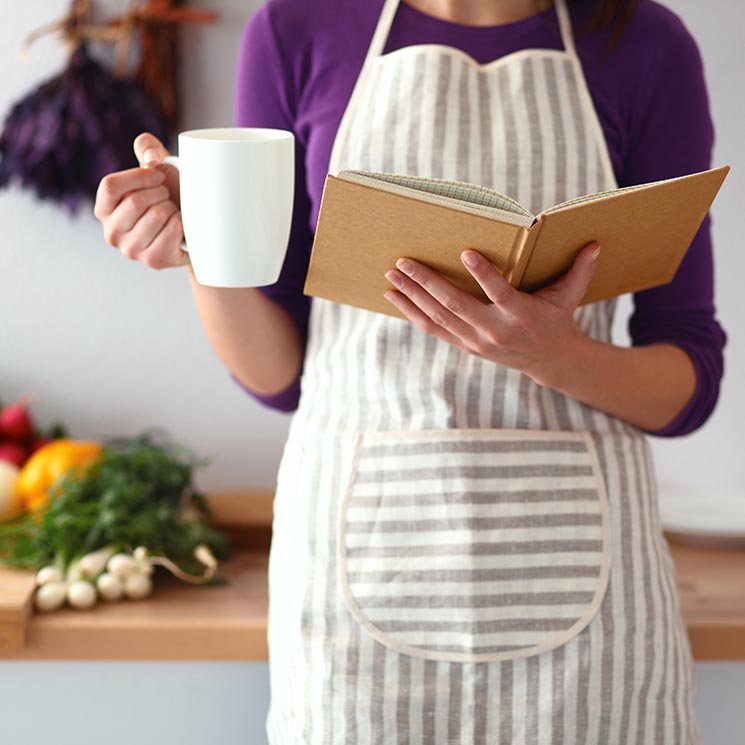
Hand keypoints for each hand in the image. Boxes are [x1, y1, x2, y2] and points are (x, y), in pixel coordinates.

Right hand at [93, 132, 188, 269]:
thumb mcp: (156, 168)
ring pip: (157, 215)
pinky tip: (180, 226)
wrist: (191, 230)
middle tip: (168, 198)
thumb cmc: (170, 195)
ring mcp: (132, 250)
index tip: (158, 175)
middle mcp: (112, 232)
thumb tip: (151, 159)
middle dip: (160, 193)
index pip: (110, 186)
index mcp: (104, 208)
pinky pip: (172, 230)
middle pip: (136, 201)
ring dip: (172, 208)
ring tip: (173, 213)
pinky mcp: (154, 260)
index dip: (139, 176)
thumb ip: (147, 149)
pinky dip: (182, 223)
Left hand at [382, 241, 600, 387]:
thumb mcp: (569, 296)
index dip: (483, 274)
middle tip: (404, 261)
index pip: (499, 293)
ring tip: (391, 277)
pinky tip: (395, 297)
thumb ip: (579, 271)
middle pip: (455, 305)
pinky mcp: (465, 345)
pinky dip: (412, 314)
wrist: (548, 362)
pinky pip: (433, 329)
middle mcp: (494, 330)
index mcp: (520, 314)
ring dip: (412, 297)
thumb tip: (595, 243)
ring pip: (438, 318)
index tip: (464, 252)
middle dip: (427, 283)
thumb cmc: (556, 319)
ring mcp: (476, 341)